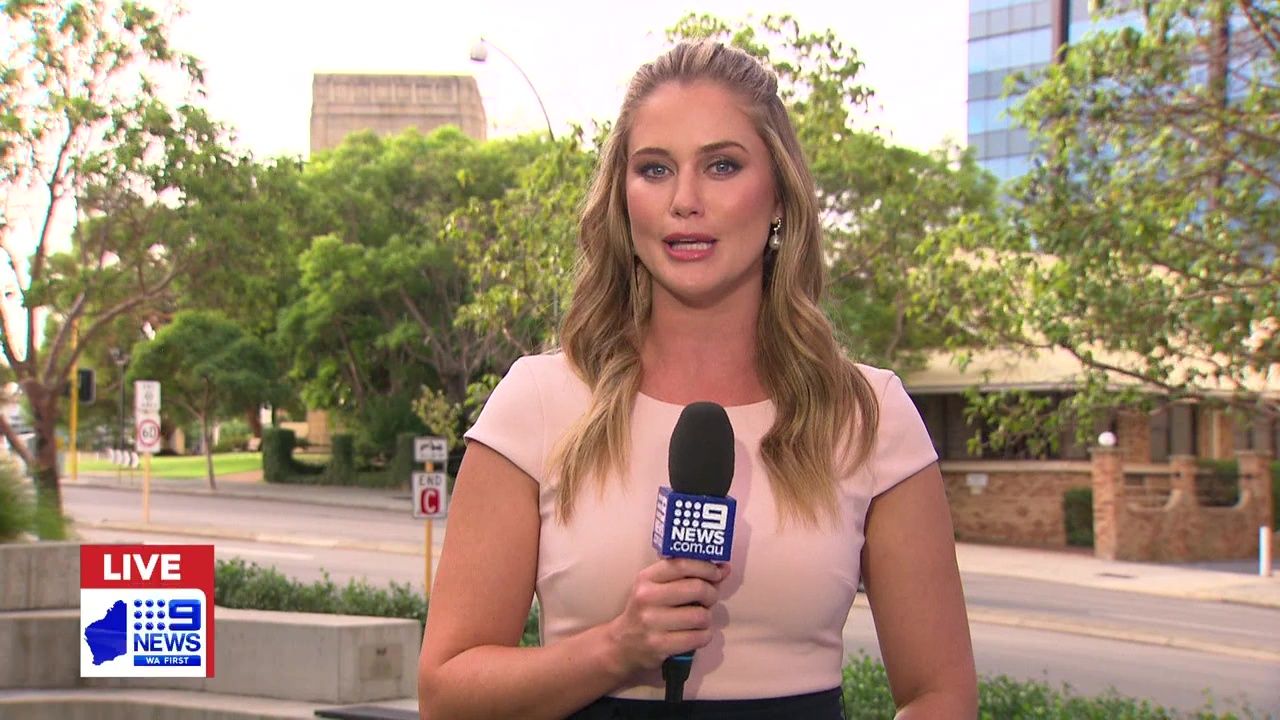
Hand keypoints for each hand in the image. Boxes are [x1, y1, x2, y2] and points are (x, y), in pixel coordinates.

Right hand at [606, 559, 729, 675]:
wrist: (622, 645)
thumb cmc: (646, 611)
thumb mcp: (658, 588)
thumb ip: (689, 577)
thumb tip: (724, 568)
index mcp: (646, 578)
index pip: (682, 565)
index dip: (706, 567)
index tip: (717, 572)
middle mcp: (647, 597)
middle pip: (697, 588)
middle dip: (711, 594)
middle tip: (709, 599)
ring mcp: (652, 623)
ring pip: (701, 616)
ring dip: (707, 618)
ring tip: (700, 619)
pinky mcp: (659, 645)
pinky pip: (698, 638)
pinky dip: (705, 635)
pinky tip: (697, 634)